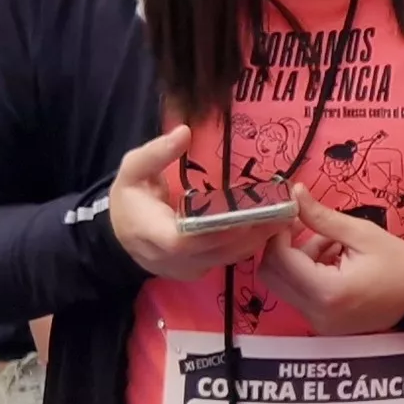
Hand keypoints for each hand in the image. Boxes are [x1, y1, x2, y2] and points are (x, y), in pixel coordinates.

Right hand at [106, 125, 286, 277]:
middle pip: (215, 251)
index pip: (185, 241)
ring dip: (256, 239)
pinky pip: (225, 260)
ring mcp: (184, 269)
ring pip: (225, 258)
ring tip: (284, 218)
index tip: (248, 216)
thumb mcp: (133, 169)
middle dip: (250, 233)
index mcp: (152, 234)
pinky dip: (246, 245)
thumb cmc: (129, 198)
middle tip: (283, 212)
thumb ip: (156, 153)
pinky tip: (268, 227)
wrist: (119, 232)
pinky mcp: (196, 271)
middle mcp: (170, 259)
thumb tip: (184, 132)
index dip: (217, 231)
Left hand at [257, 194, 403, 334]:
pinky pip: (299, 295)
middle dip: (282, 247)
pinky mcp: (323, 324)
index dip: (278, 234)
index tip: (292, 213)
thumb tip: (294, 192)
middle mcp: (316, 312)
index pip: (280, 261)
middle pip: (272, 276)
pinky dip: (307, 274)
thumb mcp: (363, 234)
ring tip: (329, 243)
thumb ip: (322, 217)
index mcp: (327, 291)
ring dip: (296, 260)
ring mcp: (318, 322)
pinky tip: (332, 261)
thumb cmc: (400, 263)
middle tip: (303, 226)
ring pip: (283, 285)